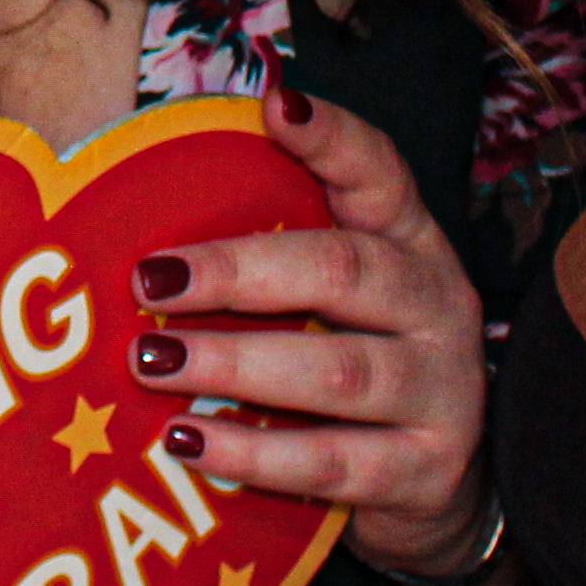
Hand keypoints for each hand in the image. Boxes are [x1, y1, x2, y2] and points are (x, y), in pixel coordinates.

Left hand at [132, 90, 510, 585]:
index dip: (331, 136)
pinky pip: (332, 462)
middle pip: (345, 270)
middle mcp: (437, 304)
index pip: (380, 172)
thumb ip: (274, 243)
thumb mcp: (337, 292)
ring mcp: (441, 391)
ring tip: (152, 362)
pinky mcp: (424, 472)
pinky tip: (189, 440)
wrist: (440, 480)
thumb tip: (145, 217)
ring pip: (339, 371)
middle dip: (239, 271)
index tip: (274, 105)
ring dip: (236, 363)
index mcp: (410, 241)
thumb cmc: (357, 357)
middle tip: (151, 281)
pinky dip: (255, 454)